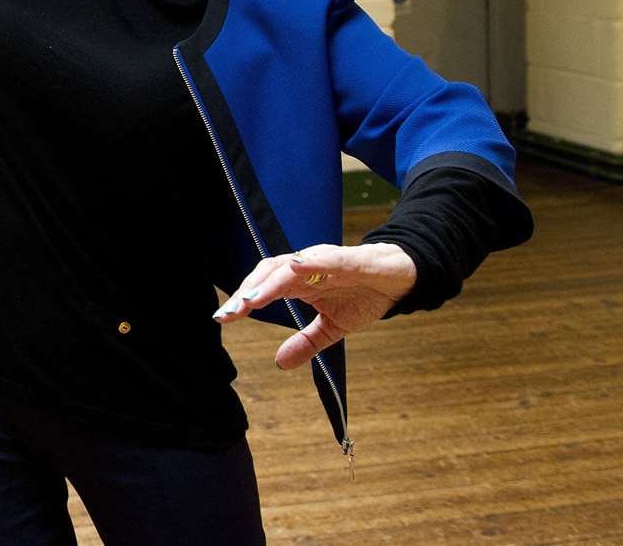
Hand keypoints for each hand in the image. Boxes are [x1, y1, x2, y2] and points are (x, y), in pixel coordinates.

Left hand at [211, 243, 416, 369]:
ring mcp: (326, 261)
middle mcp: (306, 268)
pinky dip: (310, 262)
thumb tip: (280, 362)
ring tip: (250, 299)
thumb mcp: (332, 327)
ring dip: (269, 282)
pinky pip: (327, 259)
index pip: (263, 288)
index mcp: (299, 283)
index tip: (222, 319)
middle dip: (247, 293)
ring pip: (290, 267)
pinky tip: (295, 267)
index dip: (243, 301)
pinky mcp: (350, 260)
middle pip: (268, 275)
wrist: (400, 278)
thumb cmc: (363, 295)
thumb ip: (306, 342)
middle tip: (229, 314)